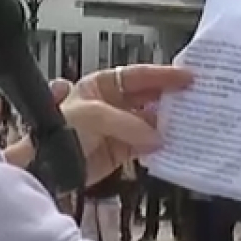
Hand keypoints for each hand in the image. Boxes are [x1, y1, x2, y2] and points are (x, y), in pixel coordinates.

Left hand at [2, 64, 193, 185]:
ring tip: (189, 124)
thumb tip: (156, 136)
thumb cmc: (59, 131)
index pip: (138, 75)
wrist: (45, 165)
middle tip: (195, 100)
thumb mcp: (94, 115)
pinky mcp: (121, 151)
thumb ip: (129, 122)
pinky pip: (147, 146)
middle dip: (170, 99)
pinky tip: (173, 145)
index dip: (163, 75)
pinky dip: (160, 147)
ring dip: (168, 125)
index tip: (187, 77)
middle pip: (149, 98)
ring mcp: (118, 128)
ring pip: (151, 123)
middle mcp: (112, 104)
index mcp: (102, 85)